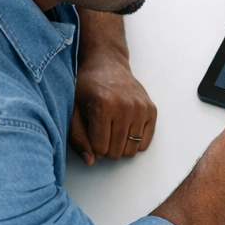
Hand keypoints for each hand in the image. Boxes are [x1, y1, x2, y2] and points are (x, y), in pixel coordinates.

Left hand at [70, 50, 157, 164]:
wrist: (108, 64)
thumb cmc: (88, 87)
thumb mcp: (73, 110)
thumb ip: (78, 137)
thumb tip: (91, 161)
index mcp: (104, 106)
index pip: (100, 149)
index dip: (92, 147)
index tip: (91, 134)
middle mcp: (126, 107)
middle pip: (116, 152)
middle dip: (106, 149)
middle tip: (101, 133)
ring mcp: (141, 108)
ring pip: (131, 150)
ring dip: (120, 147)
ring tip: (113, 132)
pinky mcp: (151, 109)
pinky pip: (145, 142)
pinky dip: (135, 142)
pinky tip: (125, 130)